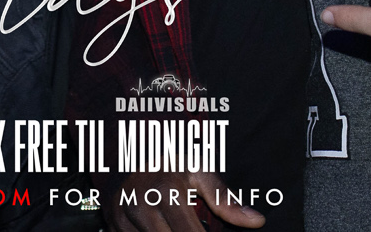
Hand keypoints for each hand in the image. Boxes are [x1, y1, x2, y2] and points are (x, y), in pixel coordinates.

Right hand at [107, 171, 265, 230]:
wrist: (122, 146)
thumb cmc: (167, 159)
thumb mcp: (197, 169)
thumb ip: (224, 198)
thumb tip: (256, 221)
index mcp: (166, 193)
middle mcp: (141, 207)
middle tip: (197, 227)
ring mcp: (123, 218)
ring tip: (178, 225)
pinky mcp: (113, 225)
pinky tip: (163, 227)